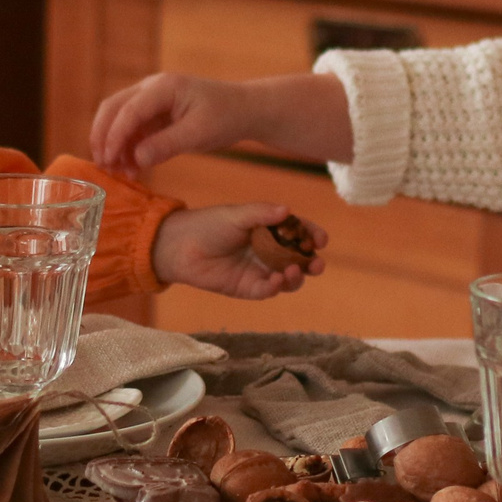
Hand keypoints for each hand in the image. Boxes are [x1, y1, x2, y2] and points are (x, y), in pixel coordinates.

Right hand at [91, 73, 255, 174]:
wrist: (244, 111)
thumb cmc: (226, 117)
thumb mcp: (199, 134)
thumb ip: (166, 145)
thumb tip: (136, 159)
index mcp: (164, 87)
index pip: (129, 109)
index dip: (115, 135)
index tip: (108, 160)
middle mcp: (152, 88)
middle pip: (113, 108)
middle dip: (103, 137)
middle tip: (102, 165)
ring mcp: (151, 99)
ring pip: (119, 119)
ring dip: (114, 144)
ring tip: (119, 172)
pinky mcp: (154, 113)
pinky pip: (132, 129)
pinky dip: (127, 147)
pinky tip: (132, 168)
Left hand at [152, 203, 328, 299]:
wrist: (180, 247)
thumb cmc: (209, 225)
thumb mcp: (237, 215)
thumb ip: (262, 214)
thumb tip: (287, 211)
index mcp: (270, 229)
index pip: (299, 232)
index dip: (312, 235)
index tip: (321, 239)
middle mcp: (270, 250)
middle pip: (300, 259)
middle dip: (312, 262)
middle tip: (316, 264)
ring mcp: (261, 270)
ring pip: (289, 278)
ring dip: (297, 277)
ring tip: (294, 270)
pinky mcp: (249, 288)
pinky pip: (269, 290)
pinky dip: (276, 287)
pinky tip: (276, 280)